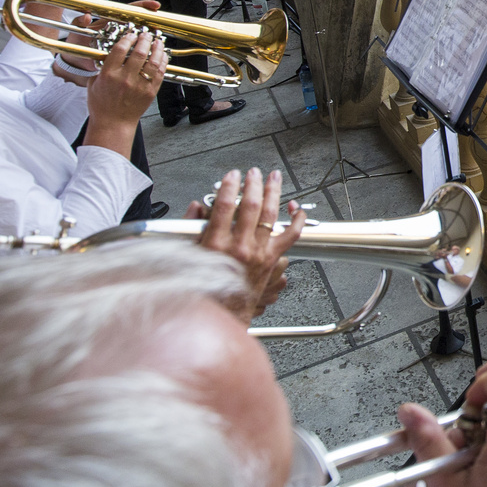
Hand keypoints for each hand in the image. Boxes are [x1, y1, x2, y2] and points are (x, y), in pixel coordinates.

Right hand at [85, 29, 166, 129]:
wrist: (113, 124)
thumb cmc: (102, 106)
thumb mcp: (94, 84)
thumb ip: (101, 67)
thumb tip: (108, 53)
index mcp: (109, 75)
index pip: (120, 49)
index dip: (128, 38)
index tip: (131, 34)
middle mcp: (125, 79)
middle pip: (139, 52)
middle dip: (144, 39)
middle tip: (146, 34)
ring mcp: (139, 85)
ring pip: (153, 62)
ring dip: (157, 48)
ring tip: (157, 41)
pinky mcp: (150, 92)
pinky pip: (160, 73)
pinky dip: (162, 62)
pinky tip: (162, 55)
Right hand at [189, 167, 304, 316]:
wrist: (223, 313)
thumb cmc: (206, 287)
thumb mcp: (189, 256)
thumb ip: (192, 228)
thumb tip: (197, 206)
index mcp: (216, 244)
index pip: (224, 205)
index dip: (230, 186)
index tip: (232, 176)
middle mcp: (240, 247)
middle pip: (251, 206)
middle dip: (253, 184)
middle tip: (254, 173)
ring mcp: (259, 253)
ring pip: (270, 215)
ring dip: (273, 193)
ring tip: (274, 178)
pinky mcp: (272, 260)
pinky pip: (290, 236)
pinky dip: (297, 220)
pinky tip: (297, 209)